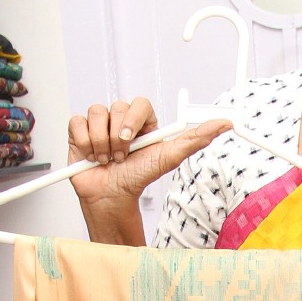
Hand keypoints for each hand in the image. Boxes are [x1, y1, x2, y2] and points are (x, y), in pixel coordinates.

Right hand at [67, 97, 229, 238]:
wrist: (111, 197)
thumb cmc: (139, 178)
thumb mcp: (170, 157)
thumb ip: (196, 139)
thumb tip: (224, 124)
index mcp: (143, 121)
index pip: (139, 103)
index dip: (132, 119)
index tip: (132, 139)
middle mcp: (121, 119)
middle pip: (116, 108)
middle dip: (118, 139)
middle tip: (122, 157)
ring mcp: (100, 123)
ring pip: (96, 114)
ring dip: (102, 144)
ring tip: (108, 159)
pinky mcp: (79, 129)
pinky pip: (78, 123)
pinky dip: (85, 143)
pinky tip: (92, 156)